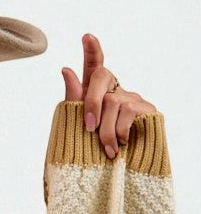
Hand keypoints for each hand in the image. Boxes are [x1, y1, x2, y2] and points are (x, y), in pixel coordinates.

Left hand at [61, 33, 155, 158]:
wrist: (112, 177)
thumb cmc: (91, 153)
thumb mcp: (77, 127)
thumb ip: (73, 99)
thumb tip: (66, 69)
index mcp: (96, 94)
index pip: (94, 66)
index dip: (92, 51)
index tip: (86, 36)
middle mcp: (115, 91)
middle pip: (102, 76)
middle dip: (91, 101)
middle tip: (88, 128)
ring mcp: (132, 99)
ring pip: (112, 101)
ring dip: (105, 130)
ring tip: (107, 150)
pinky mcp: (146, 109)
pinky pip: (129, 111)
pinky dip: (120, 131)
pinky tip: (121, 145)